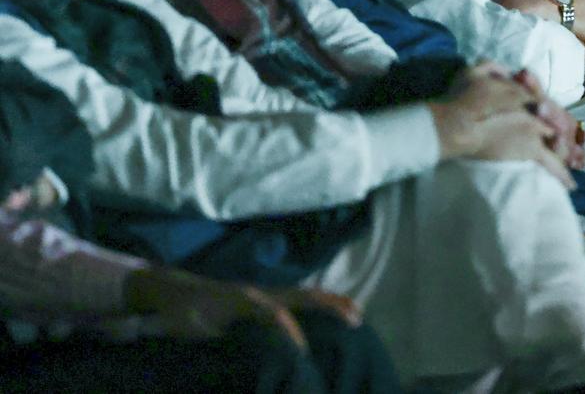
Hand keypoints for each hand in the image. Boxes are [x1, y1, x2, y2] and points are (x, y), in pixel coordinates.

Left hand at [124, 267, 361, 350]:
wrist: (169, 294)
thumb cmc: (184, 313)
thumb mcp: (200, 326)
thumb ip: (229, 332)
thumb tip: (266, 339)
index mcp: (249, 298)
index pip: (281, 310)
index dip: (296, 329)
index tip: (310, 349)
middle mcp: (261, 293)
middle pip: (303, 295)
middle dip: (331, 304)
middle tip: (357, 317)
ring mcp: (263, 295)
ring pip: (302, 296)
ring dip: (328, 304)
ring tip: (354, 316)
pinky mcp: (260, 301)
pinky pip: (295, 301)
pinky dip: (316, 306)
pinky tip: (327, 319)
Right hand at [428, 63, 573, 188]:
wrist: (459, 124)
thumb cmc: (462, 98)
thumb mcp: (474, 71)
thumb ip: (490, 66)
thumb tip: (502, 69)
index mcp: (522, 91)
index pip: (541, 99)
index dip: (545, 109)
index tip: (545, 114)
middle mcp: (534, 108)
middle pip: (556, 119)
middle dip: (561, 128)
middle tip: (566, 142)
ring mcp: (534, 129)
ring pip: (557, 140)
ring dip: (564, 150)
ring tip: (570, 163)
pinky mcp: (531, 149)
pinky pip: (552, 163)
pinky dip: (562, 174)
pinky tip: (571, 185)